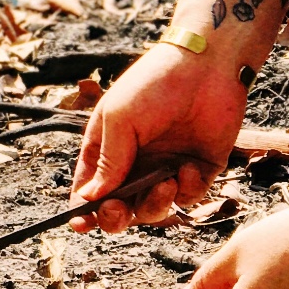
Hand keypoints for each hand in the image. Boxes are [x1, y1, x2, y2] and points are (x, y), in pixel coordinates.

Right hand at [71, 44, 245, 231]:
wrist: (207, 65)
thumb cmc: (154, 84)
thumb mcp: (120, 119)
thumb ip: (107, 161)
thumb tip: (88, 199)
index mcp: (108, 147)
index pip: (90, 188)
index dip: (83, 209)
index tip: (80, 223)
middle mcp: (135, 162)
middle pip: (119, 207)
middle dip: (115, 216)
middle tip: (118, 210)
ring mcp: (166, 167)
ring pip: (153, 208)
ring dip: (155, 203)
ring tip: (165, 182)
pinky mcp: (198, 169)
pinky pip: (188, 196)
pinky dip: (187, 189)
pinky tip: (188, 167)